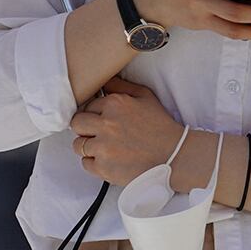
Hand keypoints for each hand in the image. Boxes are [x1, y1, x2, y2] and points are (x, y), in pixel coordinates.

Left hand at [69, 76, 183, 185]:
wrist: (174, 156)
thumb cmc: (161, 127)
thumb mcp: (145, 97)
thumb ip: (121, 86)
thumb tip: (103, 82)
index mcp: (115, 104)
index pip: (87, 105)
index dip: (93, 113)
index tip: (100, 120)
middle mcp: (106, 124)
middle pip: (76, 123)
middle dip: (84, 128)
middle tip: (96, 133)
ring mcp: (103, 147)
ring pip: (78, 145)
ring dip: (88, 146)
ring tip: (104, 148)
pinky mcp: (104, 167)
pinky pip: (85, 164)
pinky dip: (94, 163)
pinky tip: (108, 159)